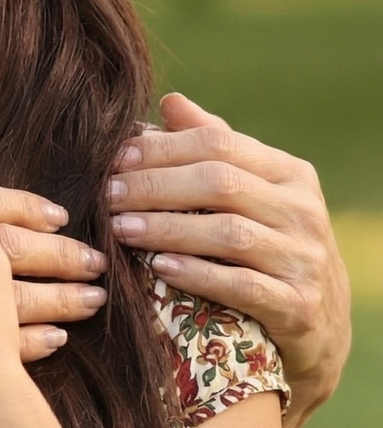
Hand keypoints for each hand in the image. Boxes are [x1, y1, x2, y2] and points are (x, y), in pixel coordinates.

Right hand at [0, 168, 109, 360]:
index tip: (59, 216)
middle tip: (95, 262)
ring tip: (93, 299)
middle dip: (57, 254)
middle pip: (12, 248)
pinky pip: (4, 342)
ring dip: (59, 298)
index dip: (25, 206)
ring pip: (17, 297)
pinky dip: (34, 339)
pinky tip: (56, 339)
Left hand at [107, 92, 350, 427]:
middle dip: (154, 186)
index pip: (218, 144)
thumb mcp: (253, 192)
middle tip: (107, 195)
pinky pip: (242, 285)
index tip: (114, 159)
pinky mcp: (298, 306)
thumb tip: (172, 103)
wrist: (321, 325)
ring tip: (119, 229)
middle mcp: (304, 211)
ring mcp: (305, 259)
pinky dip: (197, 274)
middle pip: (219, 183)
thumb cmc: (268, 244)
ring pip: (228, 233)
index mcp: (290, 174)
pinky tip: (159, 268)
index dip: (161, 149)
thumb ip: (215, 147)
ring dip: (166, 228)